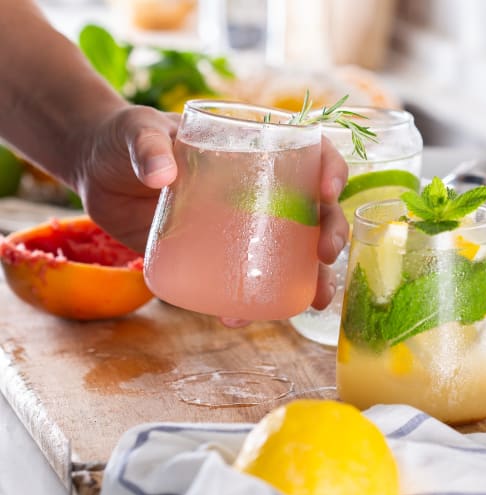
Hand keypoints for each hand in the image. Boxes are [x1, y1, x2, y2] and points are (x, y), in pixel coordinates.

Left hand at [74, 105, 348, 319]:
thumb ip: (147, 146)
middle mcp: (260, 189)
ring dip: (311, 279)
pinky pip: (243, 280)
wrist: (98, 173)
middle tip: (324, 255)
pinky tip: (241, 317)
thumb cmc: (126, 138)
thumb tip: (162, 175)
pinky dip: (248, 303)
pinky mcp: (215, 254)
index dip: (331, 169)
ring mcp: (241, 226)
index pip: (310, 154)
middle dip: (332, 233)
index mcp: (255, 149)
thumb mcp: (138, 131)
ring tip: (315, 302)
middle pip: (315, 210)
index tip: (328, 190)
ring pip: (292, 254)